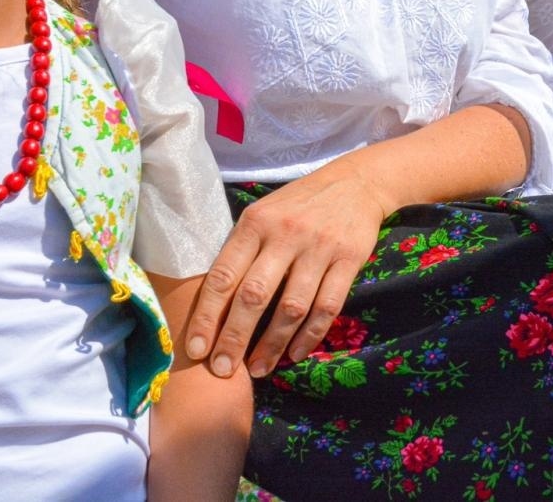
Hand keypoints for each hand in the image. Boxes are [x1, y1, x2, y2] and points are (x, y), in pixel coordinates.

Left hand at [184, 171, 387, 377]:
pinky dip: (309, 336)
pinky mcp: (348, 259)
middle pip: (254, 296)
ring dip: (272, 344)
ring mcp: (319, 247)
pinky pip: (327, 306)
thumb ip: (241, 251)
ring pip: (291, 307)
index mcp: (255, 223)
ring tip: (258, 369)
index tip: (196, 350)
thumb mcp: (262, 214)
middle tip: (222, 370)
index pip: (223, 276)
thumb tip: (212, 304)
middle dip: (235, 339)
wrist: (355, 182)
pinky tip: (295, 354)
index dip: (207, 317)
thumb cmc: (297, 205)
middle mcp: (285, 234)